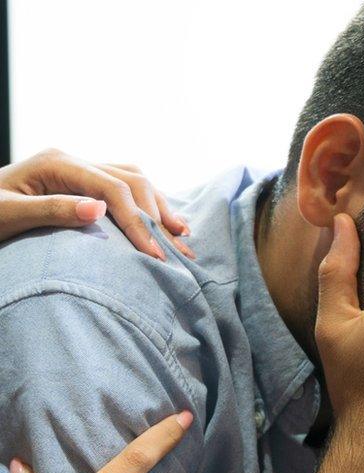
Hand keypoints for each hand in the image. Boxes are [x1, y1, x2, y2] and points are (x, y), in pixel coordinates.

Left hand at [0, 149, 194, 258]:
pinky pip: (125, 189)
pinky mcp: (81, 184)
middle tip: (180, 254)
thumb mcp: (6, 216)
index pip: (113, 189)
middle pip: (132, 181)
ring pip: (135, 181)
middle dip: (158, 217)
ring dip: (160, 209)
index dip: (138, 222)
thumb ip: (51, 210)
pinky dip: (148, 206)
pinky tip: (163, 224)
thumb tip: (100, 210)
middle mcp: (73, 161)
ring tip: (182, 239)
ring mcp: (79, 170)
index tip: (156, 256)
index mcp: (57, 162)